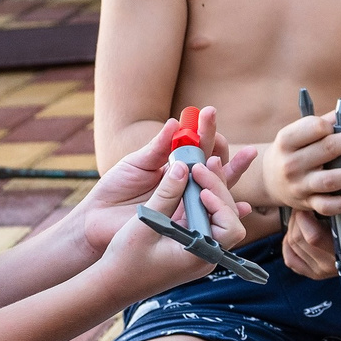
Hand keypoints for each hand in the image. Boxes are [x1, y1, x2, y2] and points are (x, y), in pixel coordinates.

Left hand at [73, 110, 255, 255]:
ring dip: (232, 172)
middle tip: (221, 136)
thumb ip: (158, 148)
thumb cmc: (115, 190)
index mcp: (176, 165)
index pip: (199, 145)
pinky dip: (231, 213)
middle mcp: (188, 183)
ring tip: (239, 158)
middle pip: (215, 163)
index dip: (206, 131)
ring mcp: (190, 204)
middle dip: (222, 147)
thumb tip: (175, 123)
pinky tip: (242, 207)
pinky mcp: (188, 225)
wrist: (98, 220)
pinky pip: (214, 220)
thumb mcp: (136, 163)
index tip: (207, 115)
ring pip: (220, 188)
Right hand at [91, 158, 245, 299]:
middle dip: (218, 188)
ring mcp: (200, 251)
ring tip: (201, 165)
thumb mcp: (145, 225)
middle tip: (202, 163)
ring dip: (211, 190)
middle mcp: (206, 255)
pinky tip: (195, 180)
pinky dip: (201, 200)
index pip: (230, 227)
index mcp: (199, 256)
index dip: (221, 203)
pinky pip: (205, 219)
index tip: (201, 186)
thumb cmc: (125, 262)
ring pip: (218, 216)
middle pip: (228, 217)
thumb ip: (166, 195)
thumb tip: (182, 167)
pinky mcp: (191, 244)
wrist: (112, 284)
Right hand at [261, 108, 340, 223]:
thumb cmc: (296, 149)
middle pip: (327, 149)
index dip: (334, 123)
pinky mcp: (307, 203)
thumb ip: (333, 118)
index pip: (313, 127)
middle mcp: (291, 163)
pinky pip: (327, 206)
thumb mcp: (303, 132)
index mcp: (287, 140)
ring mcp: (299, 185)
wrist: (270, 180)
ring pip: (329, 180)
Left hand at [279, 205, 338, 281]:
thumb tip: (325, 191)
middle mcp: (330, 266)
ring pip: (292, 245)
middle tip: (305, 205)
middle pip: (298, 239)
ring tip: (303, 214)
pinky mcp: (314, 273)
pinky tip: (294, 232)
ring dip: (293, 227)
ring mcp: (321, 272)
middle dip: (297, 218)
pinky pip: (291, 259)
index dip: (306, 215)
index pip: (313, 236)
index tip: (311, 201)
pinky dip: (288, 244)